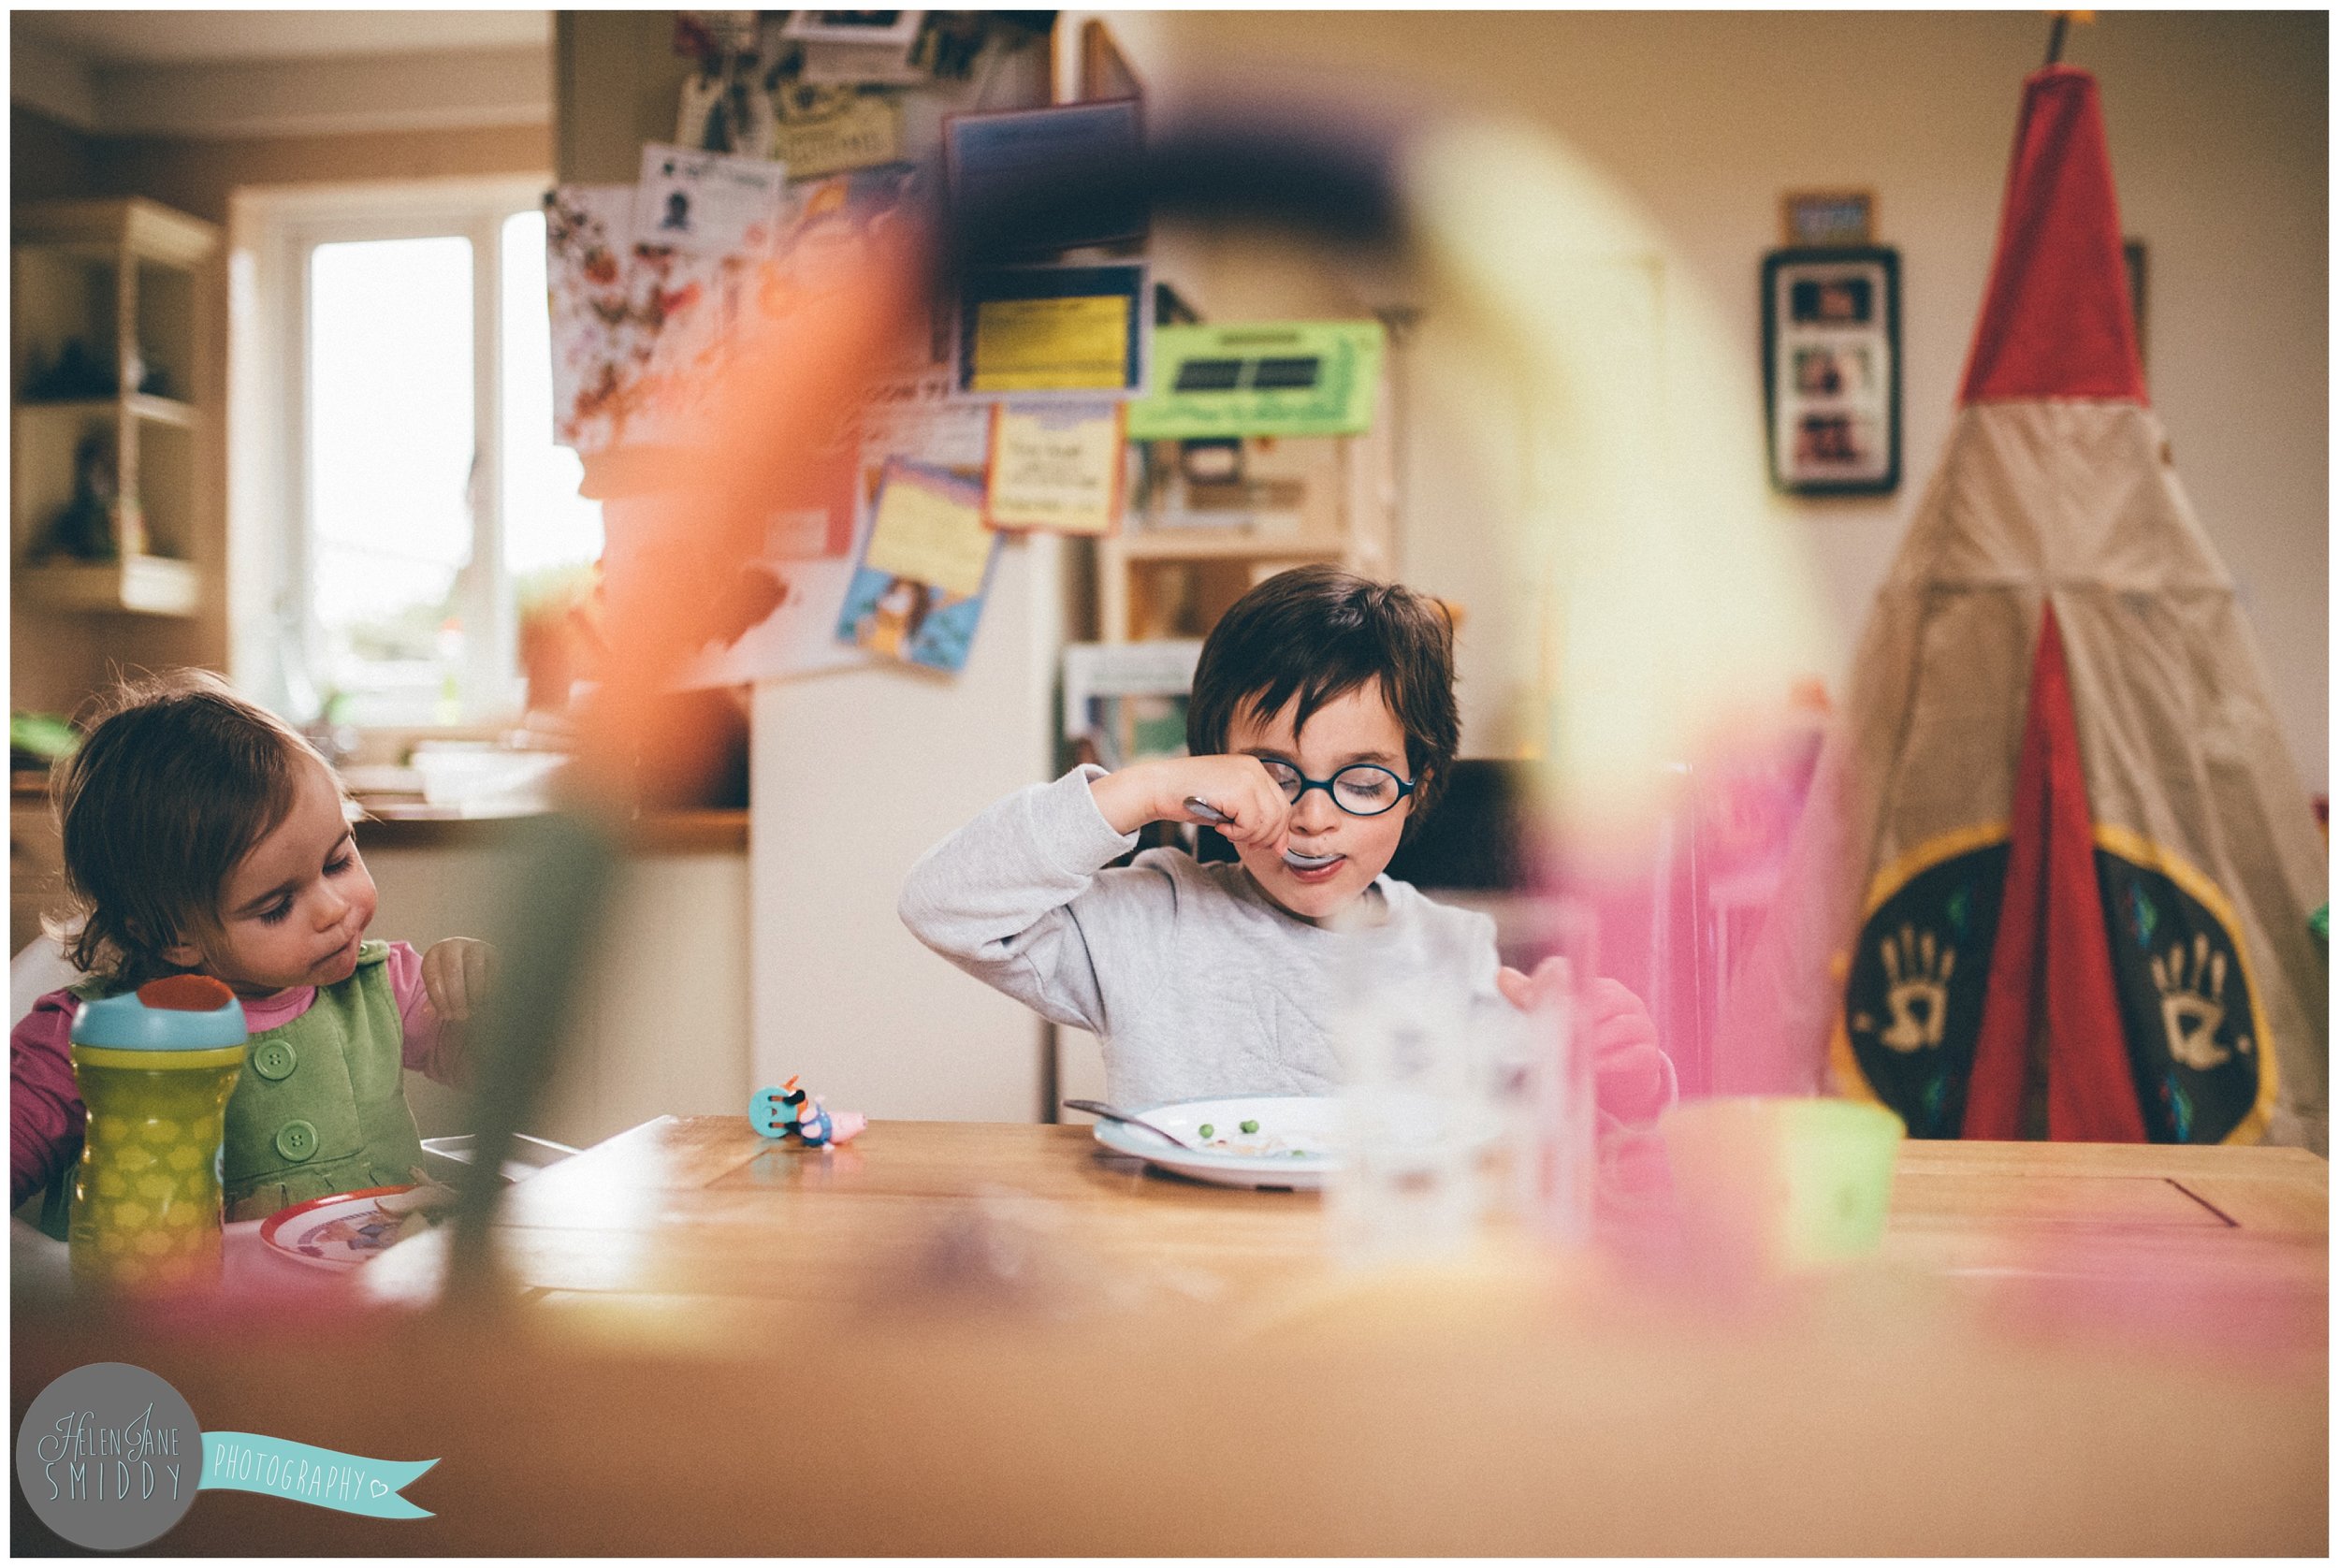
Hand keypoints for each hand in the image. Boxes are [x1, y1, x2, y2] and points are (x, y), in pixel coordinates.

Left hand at [421, 938, 497, 1021]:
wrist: (474, 961)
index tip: (446, 1015)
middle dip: (457, 997)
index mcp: (434, 954)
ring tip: (474, 1010)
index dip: (439, 999)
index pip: (433, 976)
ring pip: (475, 969)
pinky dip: (489, 988)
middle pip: (453, 971)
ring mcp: (474, 947)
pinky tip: (486, 1001)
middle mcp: (453, 946)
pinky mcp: (493, 952)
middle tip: (461, 1015)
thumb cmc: (452, 979)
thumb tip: (428, 1012)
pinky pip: (493, 970)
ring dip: (474, 994)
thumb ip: (434, 1000)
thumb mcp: (440, 987)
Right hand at [1088, 754, 1292, 850]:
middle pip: (1281, 813)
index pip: (1282, 804)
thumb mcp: (1228, 807)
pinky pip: (1251, 824)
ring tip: (1227, 831)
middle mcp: (1254, 768)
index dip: (1276, 830)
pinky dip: (1236, 833)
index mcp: (1253, 768)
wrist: (1158, 787)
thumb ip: (1255, 820)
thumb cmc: (1188, 797)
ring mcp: (1248, 777)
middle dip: (1266, 836)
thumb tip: (1282, 847)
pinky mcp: (1239, 790)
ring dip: (1248, 835)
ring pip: (1268, 821)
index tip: (1260, 844)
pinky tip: (1219, 826)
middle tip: (1245, 844)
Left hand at [1497, 965, 1670, 1124]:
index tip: (1544, 1006)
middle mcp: (1625, 1002)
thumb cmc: (1586, 1045)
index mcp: (1601, 988)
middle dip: (1580, 1017)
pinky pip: (1636, 1054)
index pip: (1583, 978)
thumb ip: (1531, 999)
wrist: (1619, 1084)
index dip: (1563, 991)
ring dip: (1596, 1041)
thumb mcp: (1557, 1022)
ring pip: (1621, 1026)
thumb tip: (1502, 975)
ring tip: (1574, 1053)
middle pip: (1604, 1000)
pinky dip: (1613, 1062)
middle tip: (1559, 1032)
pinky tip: (1594, 1069)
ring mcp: (1641, 1027)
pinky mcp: (1649, 1055)